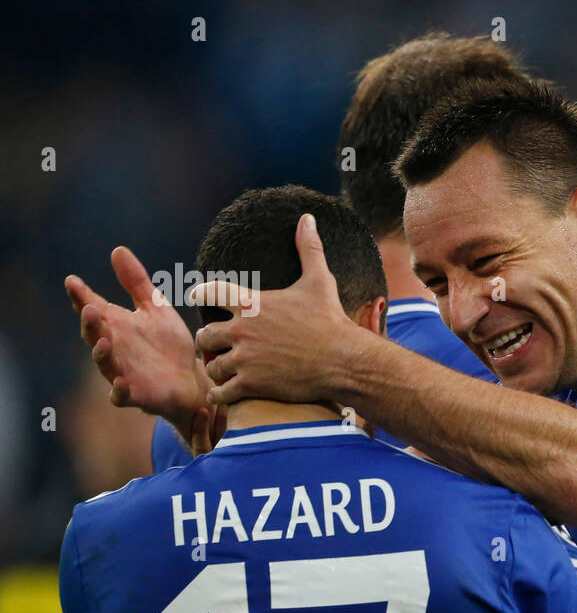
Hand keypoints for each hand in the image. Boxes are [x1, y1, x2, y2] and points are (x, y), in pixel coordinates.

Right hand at [65, 246, 211, 438]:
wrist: (191, 379)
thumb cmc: (168, 344)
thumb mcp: (156, 308)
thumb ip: (137, 283)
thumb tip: (118, 249)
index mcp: (116, 325)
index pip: (93, 307)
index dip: (81, 296)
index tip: (72, 281)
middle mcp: (114, 347)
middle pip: (94, 335)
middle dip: (90, 324)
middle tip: (89, 309)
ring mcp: (121, 372)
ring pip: (104, 364)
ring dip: (101, 353)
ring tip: (103, 341)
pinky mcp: (135, 395)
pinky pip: (121, 396)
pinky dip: (118, 391)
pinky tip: (120, 382)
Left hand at [191, 213, 357, 405]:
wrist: (344, 360)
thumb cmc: (331, 320)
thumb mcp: (320, 281)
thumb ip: (308, 248)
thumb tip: (308, 218)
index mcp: (250, 302)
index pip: (208, 292)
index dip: (200, 294)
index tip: (197, 297)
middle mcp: (241, 330)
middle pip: (204, 334)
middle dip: (209, 340)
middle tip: (216, 345)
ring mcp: (244, 359)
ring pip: (211, 364)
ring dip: (216, 368)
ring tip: (224, 371)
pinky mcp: (251, 384)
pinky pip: (221, 391)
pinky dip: (220, 394)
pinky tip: (225, 393)